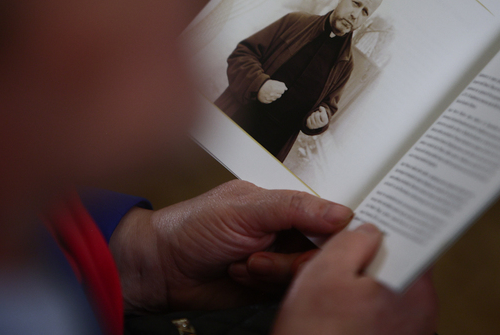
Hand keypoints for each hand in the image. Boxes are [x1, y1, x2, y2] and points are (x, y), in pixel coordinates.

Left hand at [108, 180, 352, 311]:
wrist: (160, 269)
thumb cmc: (190, 227)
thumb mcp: (244, 208)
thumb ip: (293, 207)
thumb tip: (339, 212)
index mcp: (282, 205)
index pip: (326, 217)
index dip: (331, 231)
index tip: (325, 240)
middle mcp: (283, 232)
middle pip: (320, 251)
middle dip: (292, 257)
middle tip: (263, 253)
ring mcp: (276, 262)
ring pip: (305, 275)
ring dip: (274, 272)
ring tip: (245, 263)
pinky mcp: (268, 290)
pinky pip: (288, 294)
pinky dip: (264, 287)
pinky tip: (241, 276)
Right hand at [257, 79, 286, 103]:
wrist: (256, 87)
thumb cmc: (265, 84)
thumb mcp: (273, 81)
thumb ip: (281, 84)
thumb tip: (286, 88)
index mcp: (274, 88)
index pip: (282, 91)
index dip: (281, 89)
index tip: (278, 88)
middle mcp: (272, 94)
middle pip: (280, 95)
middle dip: (278, 92)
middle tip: (273, 89)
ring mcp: (269, 99)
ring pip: (276, 98)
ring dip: (274, 96)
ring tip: (270, 92)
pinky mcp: (266, 102)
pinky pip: (271, 101)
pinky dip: (270, 98)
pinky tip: (267, 95)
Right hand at [273, 224, 438, 334]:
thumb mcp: (323, 272)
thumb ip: (352, 241)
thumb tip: (369, 230)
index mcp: (412, 287)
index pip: (413, 240)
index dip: (388, 227)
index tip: (373, 222)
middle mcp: (422, 312)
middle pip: (400, 265)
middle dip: (371, 259)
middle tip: (340, 264)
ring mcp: (412, 333)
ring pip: (390, 291)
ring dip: (365, 286)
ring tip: (335, 295)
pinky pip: (384, 315)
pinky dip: (366, 309)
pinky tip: (340, 315)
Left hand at [305, 106, 328, 129]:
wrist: (318, 123)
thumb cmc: (322, 117)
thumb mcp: (324, 113)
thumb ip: (323, 109)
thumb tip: (320, 107)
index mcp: (324, 122)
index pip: (321, 115)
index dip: (321, 112)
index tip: (321, 113)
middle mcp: (320, 125)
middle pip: (316, 115)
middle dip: (316, 113)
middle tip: (317, 114)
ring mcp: (315, 126)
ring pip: (312, 117)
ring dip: (312, 114)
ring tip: (314, 116)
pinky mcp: (310, 126)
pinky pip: (308, 119)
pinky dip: (309, 117)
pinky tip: (311, 118)